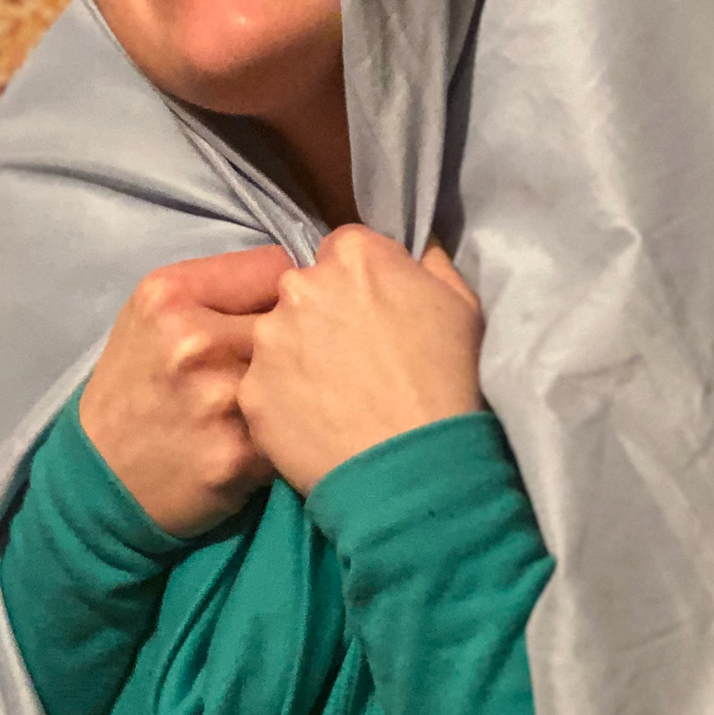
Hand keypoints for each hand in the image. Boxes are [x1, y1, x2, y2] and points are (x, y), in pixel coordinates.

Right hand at [80, 246, 289, 535]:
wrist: (100, 477)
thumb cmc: (134, 389)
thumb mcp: (149, 317)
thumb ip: (216, 289)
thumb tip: (297, 279)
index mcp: (170, 296)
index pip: (275, 267)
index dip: (278, 293)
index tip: (268, 317)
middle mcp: (194, 341)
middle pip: (294, 321)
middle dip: (290, 341)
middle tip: (267, 366)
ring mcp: (219, 399)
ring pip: (300, 376)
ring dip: (294, 390)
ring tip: (268, 403)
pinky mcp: (239, 455)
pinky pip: (295, 429)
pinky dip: (287, 435)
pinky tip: (261, 439)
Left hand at [238, 228, 483, 497]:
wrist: (414, 467)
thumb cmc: (449, 382)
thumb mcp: (462, 306)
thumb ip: (429, 262)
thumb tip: (415, 247)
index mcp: (352, 256)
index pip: (341, 250)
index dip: (358, 283)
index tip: (372, 315)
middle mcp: (299, 287)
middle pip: (303, 290)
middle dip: (322, 315)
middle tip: (353, 359)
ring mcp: (269, 340)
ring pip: (276, 338)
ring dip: (297, 357)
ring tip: (334, 396)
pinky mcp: (252, 390)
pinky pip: (264, 387)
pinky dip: (284, 401)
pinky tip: (316, 422)